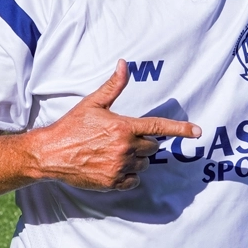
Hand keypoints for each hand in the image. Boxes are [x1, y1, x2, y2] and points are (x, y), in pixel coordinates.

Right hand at [34, 59, 200, 190]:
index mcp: (124, 127)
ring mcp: (119, 167)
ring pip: (144, 164)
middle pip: (152, 147)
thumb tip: (124, 64)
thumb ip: (113, 85)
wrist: (50, 153)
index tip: (197, 132)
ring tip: (116, 151)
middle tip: (124, 137)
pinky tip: (115, 166)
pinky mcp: (111, 182)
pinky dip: (129, 175)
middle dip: (144, 142)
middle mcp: (125, 148)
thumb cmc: (72, 126)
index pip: (159, 127)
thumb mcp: (93, 103)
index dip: (181, 129)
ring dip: (137, 158)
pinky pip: (133, 180)